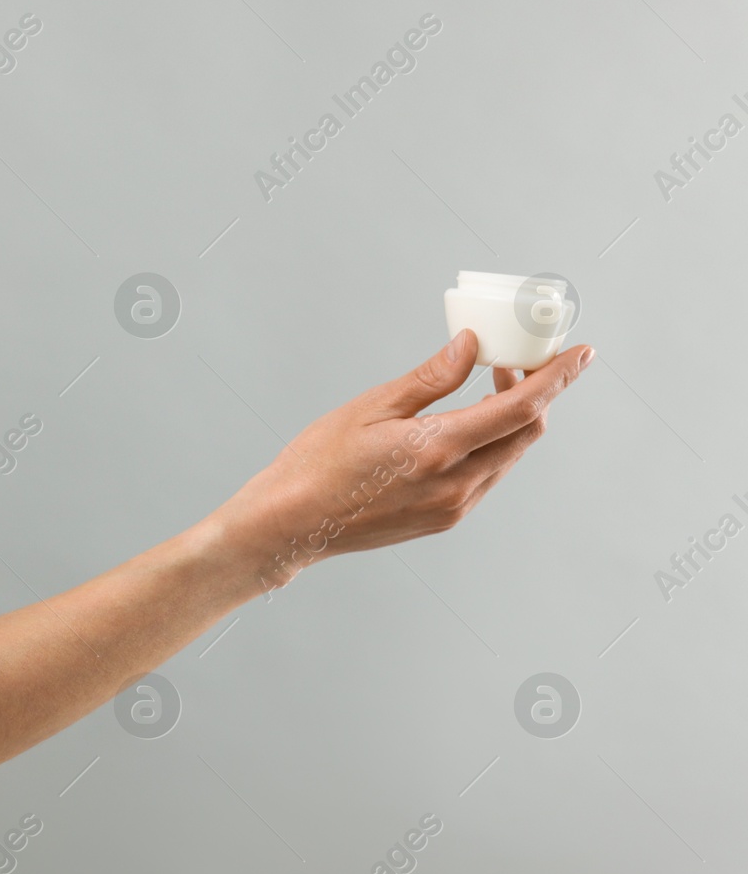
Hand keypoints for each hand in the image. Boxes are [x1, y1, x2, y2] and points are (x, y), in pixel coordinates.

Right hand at [217, 330, 593, 590]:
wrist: (291, 525)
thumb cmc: (316, 465)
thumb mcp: (369, 408)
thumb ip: (429, 379)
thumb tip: (470, 348)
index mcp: (438, 448)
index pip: (522, 407)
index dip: (559, 377)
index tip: (581, 354)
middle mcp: (456, 483)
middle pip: (526, 433)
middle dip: (534, 393)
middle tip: (512, 362)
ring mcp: (452, 506)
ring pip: (508, 456)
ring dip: (509, 421)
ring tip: (483, 389)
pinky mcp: (443, 519)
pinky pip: (485, 476)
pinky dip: (488, 446)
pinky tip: (461, 428)